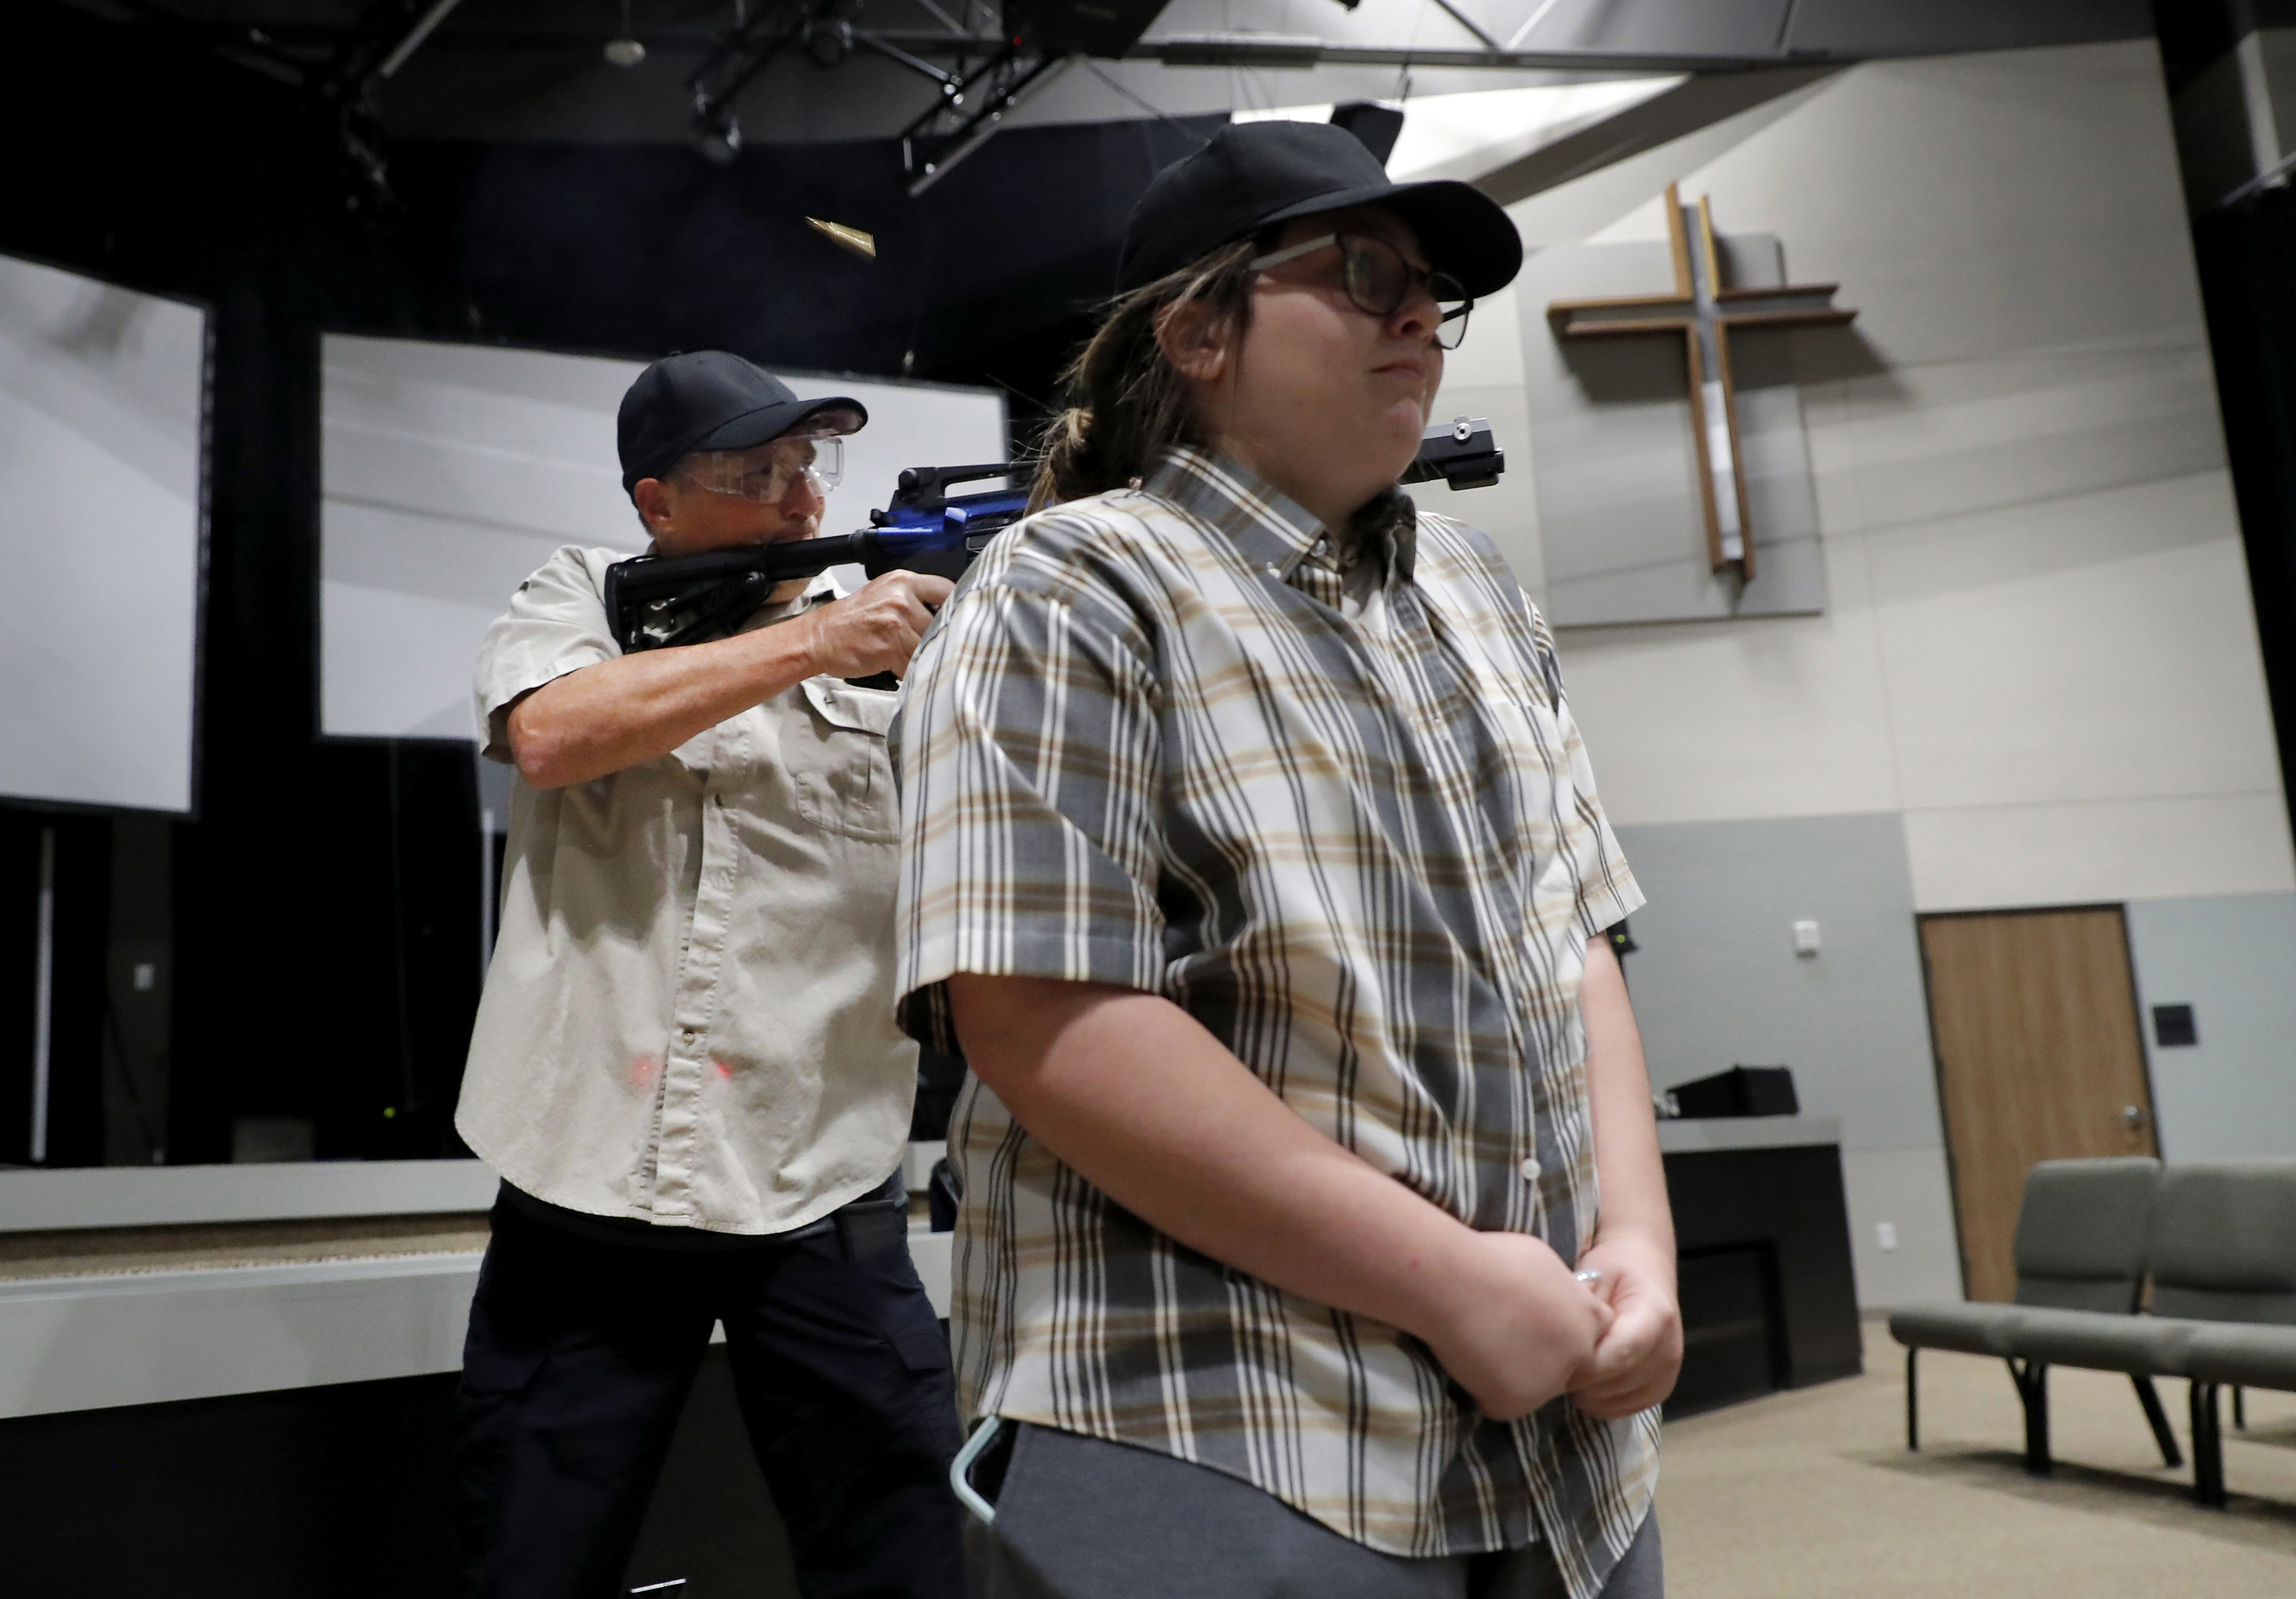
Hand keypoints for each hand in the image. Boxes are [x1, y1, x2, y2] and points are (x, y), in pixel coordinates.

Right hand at [798, 570, 954, 679]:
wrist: (819, 637)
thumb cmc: (851, 620)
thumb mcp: (883, 594)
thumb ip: (914, 598)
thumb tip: (947, 612)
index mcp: (902, 581)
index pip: (947, 589)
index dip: (956, 607)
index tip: (957, 619)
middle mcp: (902, 598)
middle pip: (942, 621)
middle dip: (938, 637)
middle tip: (931, 645)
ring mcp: (896, 622)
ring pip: (929, 644)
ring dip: (924, 656)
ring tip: (911, 657)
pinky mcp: (889, 647)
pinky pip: (913, 663)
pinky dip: (910, 670)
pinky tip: (899, 667)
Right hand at [1418, 1231, 1613, 1421]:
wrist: (1452, 1282)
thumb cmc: (1492, 1261)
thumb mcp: (1545, 1263)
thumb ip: (1562, 1291)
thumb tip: (1556, 1298)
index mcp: (1588, 1315)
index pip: (1596, 1335)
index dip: (1567, 1332)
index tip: (1541, 1324)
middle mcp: (1578, 1352)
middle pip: (1571, 1367)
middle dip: (1546, 1359)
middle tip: (1510, 1339)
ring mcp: (1549, 1382)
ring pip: (1537, 1388)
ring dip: (1515, 1375)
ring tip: (1482, 1344)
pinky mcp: (1517, 1403)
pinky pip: (1503, 1403)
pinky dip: (1485, 1389)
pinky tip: (1468, 1360)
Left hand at [1567, 1231, 1681, 1419]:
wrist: (1645, 1269)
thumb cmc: (1615, 1268)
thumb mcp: (1596, 1274)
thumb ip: (1583, 1309)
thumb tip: (1560, 1342)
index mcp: (1656, 1317)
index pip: (1620, 1354)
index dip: (1583, 1363)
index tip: (1554, 1355)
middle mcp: (1669, 1351)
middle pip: (1616, 1383)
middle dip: (1578, 1378)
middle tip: (1553, 1361)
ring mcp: (1668, 1374)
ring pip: (1615, 1401)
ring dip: (1586, 1391)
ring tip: (1572, 1364)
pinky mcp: (1660, 1391)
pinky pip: (1622, 1410)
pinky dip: (1598, 1401)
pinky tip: (1586, 1378)